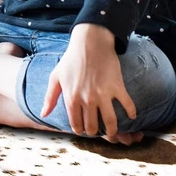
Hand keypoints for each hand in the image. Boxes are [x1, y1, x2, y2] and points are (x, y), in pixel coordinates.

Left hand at [40, 23, 136, 142]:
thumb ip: (50, 97)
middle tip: (96, 130)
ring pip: (111, 122)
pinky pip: (128, 105)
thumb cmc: (71, 59)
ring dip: (112, 131)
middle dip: (94, 132)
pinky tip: (131, 115)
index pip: (76, 124)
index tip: (82, 129)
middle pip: (93, 126)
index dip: (79, 130)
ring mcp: (103, 94)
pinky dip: (131, 113)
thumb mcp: (55, 77)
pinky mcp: (117, 87)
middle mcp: (87, 99)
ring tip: (112, 132)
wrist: (90, 43)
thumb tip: (43, 114)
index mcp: (71, 97)